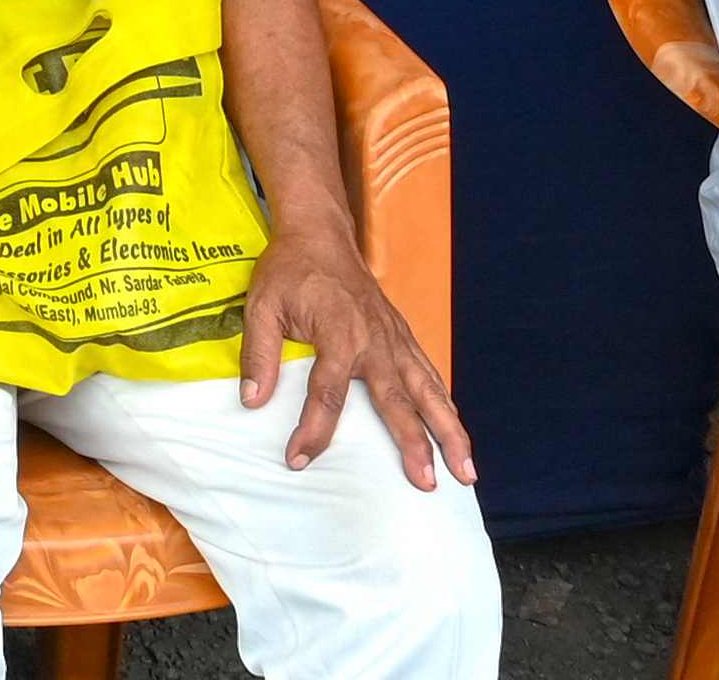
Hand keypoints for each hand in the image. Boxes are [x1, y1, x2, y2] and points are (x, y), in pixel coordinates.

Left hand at [245, 219, 475, 487]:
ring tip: (467, 472)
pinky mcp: (402, 335)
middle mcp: (375, 341)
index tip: (298, 460)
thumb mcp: (261, 306)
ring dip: (450, 432)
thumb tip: (251, 400)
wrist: (320, 234)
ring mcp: (394, 339)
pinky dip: (445, 404)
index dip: (313, 431)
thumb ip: (257, 353)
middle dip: (415, 446)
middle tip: (427, 485)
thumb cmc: (289, 270)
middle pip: (398, 402)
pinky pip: (429, 374)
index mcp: (338, 335)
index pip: (327, 395)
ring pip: (429, 392)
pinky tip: (455, 431)